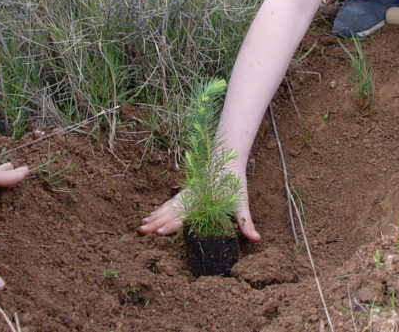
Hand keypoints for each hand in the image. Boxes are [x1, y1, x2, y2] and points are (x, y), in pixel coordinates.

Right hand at [138, 180, 260, 242]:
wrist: (228, 158)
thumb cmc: (235, 183)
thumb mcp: (242, 203)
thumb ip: (246, 223)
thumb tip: (256, 240)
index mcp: (203, 202)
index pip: (185, 215)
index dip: (172, 224)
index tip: (159, 232)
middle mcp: (192, 198)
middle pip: (171, 212)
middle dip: (157, 222)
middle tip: (142, 232)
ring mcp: (187, 194)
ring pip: (168, 206)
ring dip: (155, 216)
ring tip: (141, 225)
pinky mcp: (187, 192)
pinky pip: (171, 201)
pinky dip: (160, 208)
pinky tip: (152, 214)